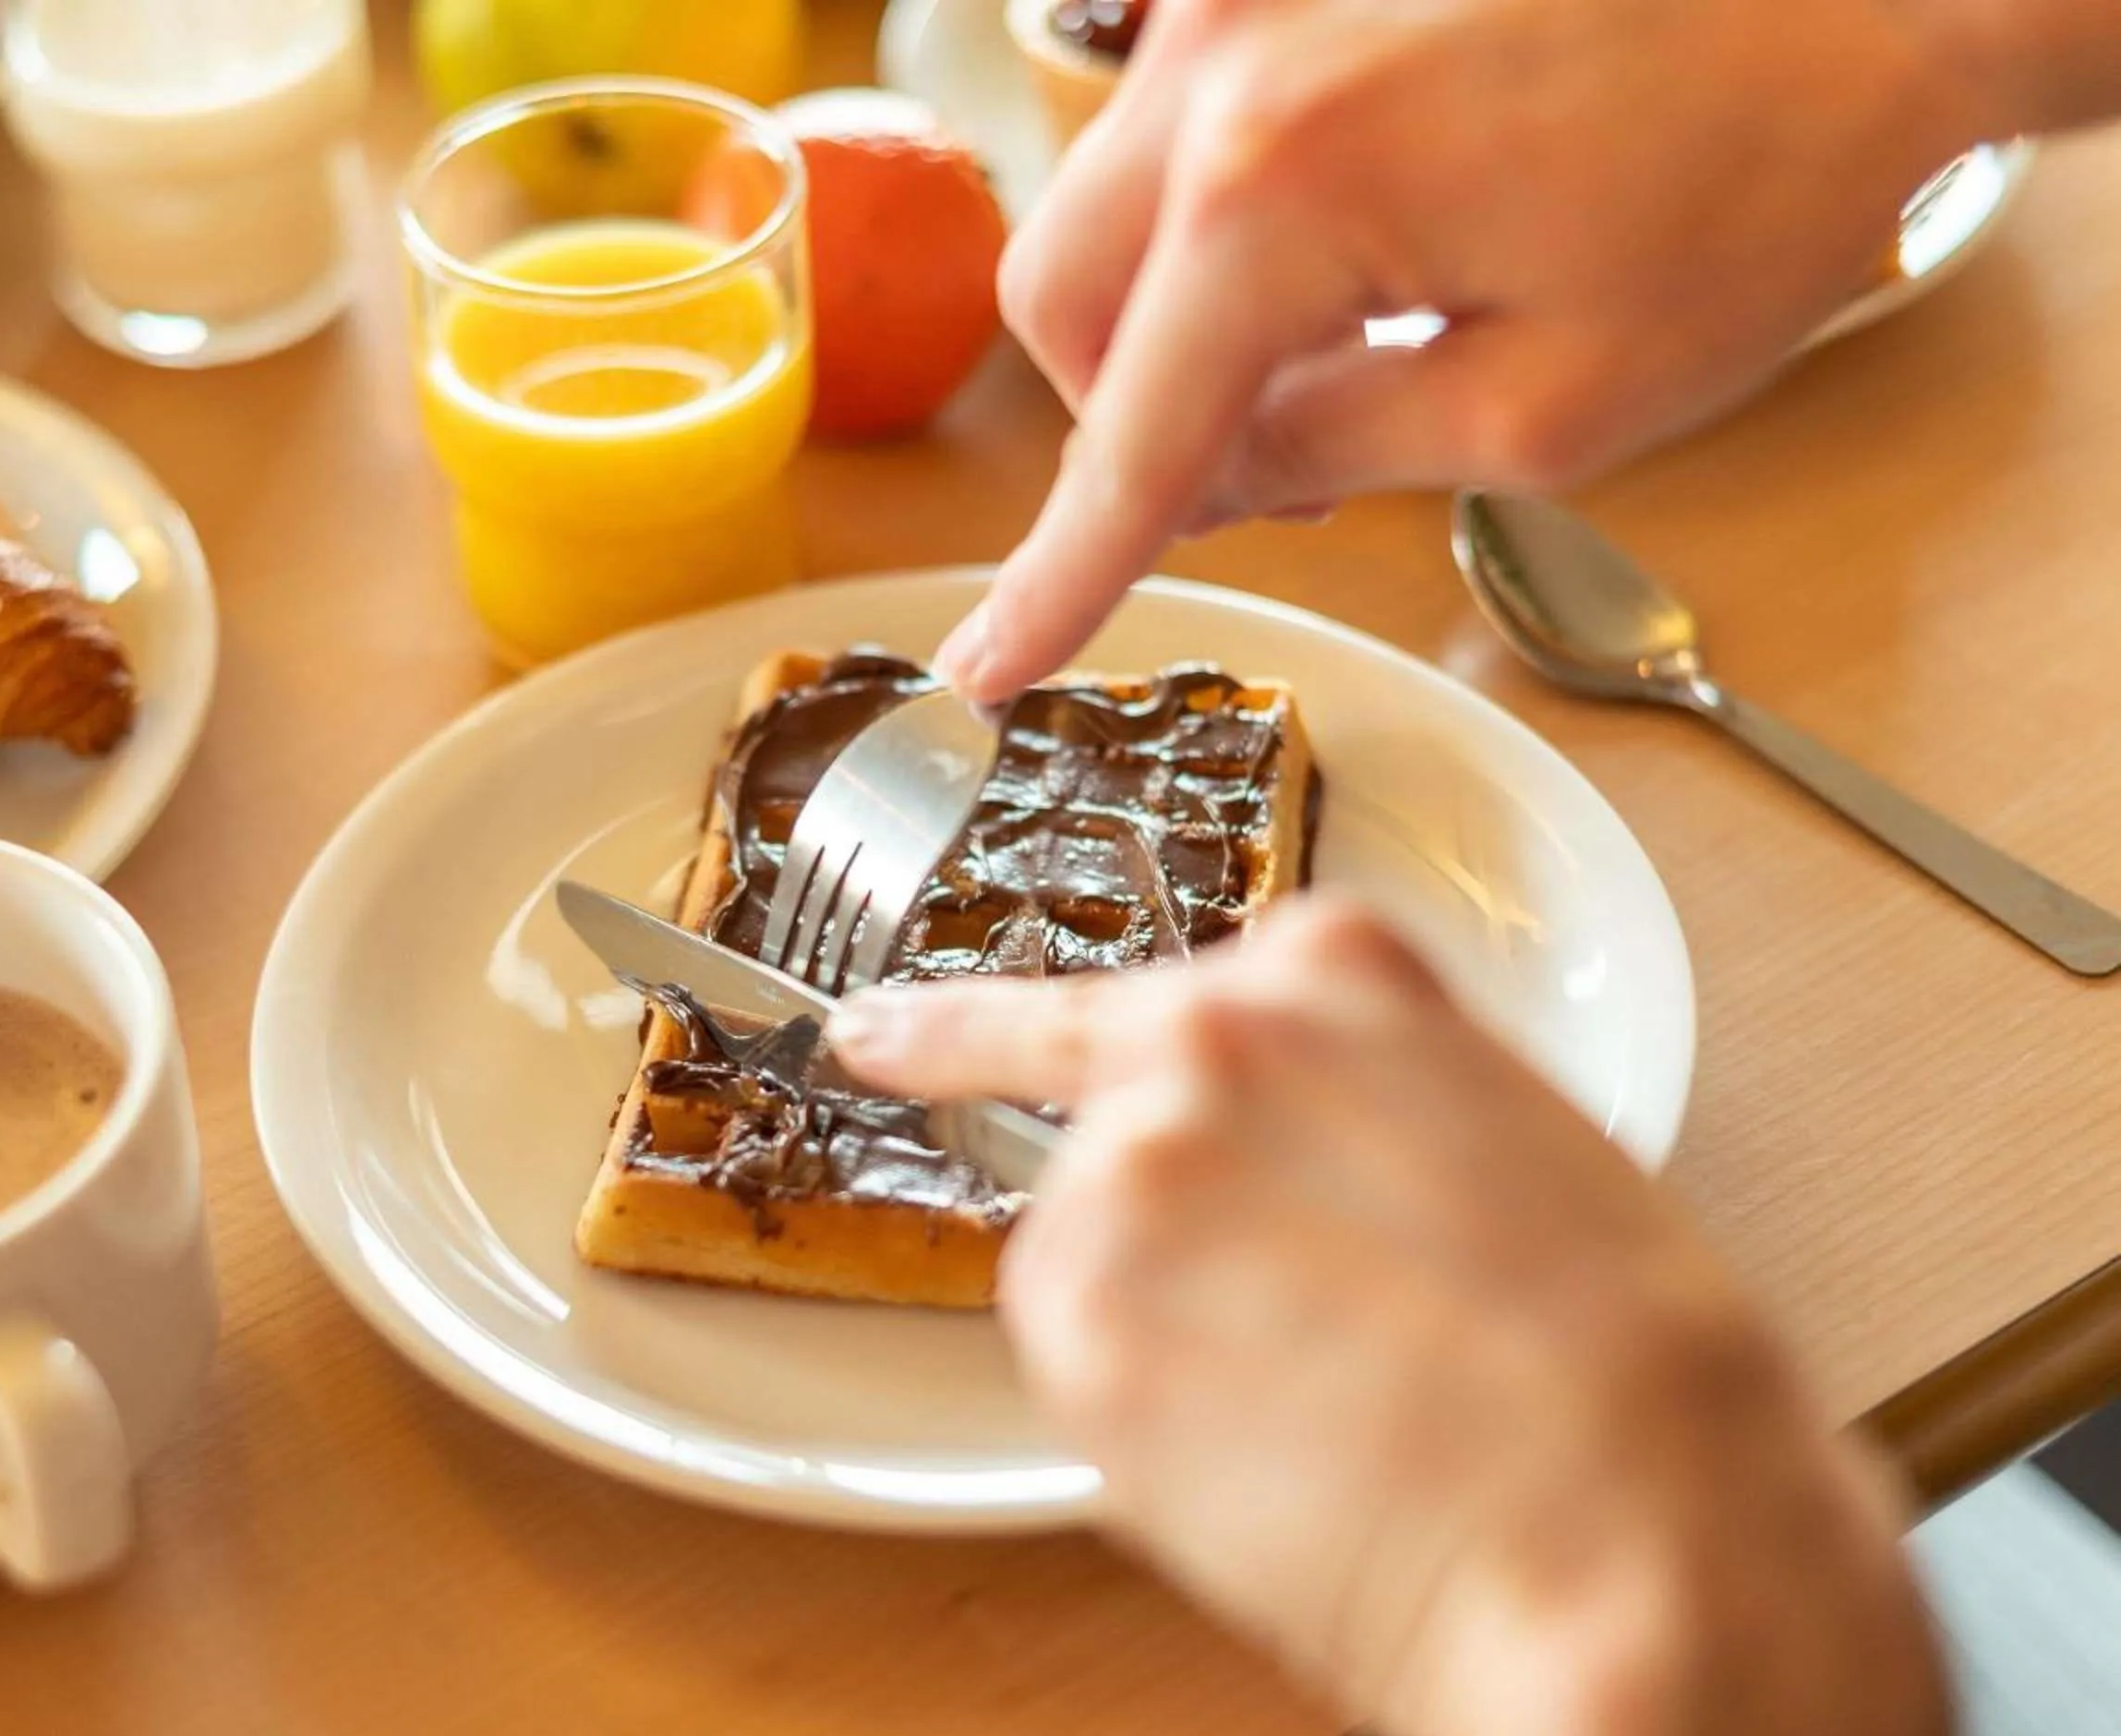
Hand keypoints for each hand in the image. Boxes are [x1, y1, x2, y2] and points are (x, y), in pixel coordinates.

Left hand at [829, 899, 1951, 1735]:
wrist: (1634, 1534)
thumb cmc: (1637, 1375)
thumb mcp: (1525, 1154)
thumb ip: (1369, 1116)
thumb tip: (1295, 1188)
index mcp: (1333, 976)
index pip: (1123, 990)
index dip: (985, 1032)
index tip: (876, 1037)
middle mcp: (1200, 1044)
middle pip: (1107, 1140)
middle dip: (1167, 1239)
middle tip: (1277, 1343)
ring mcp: (1122, 1176)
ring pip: (1090, 1268)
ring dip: (1170, 1344)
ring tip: (1339, 1423)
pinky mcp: (1071, 1323)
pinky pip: (1082, 1377)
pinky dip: (1151, 1432)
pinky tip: (1279, 1468)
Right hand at [938, 0, 2007, 702]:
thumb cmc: (1755, 173)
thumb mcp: (1547, 409)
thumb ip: (1333, 454)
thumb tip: (1214, 471)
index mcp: (1279, 190)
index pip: (1124, 438)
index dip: (1059, 577)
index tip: (987, 666)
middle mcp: (1223, 62)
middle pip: (1057, 297)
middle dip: (1126, 411)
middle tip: (1269, 476)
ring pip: (1105, 204)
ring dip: (1173, 310)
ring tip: (1339, 347)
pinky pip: (1181, 119)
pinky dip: (1222, 213)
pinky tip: (1355, 236)